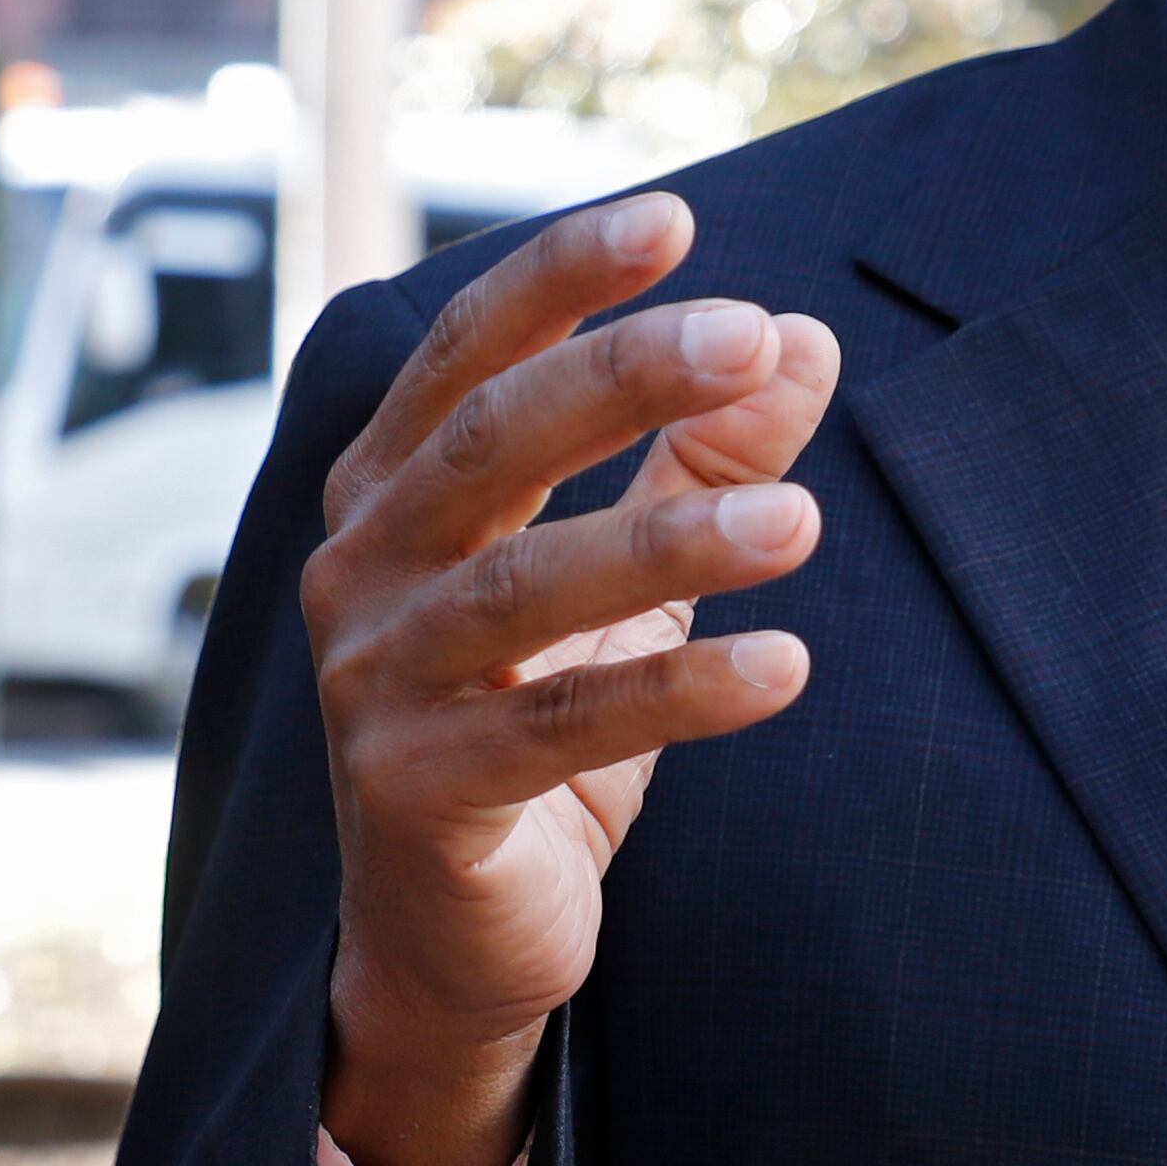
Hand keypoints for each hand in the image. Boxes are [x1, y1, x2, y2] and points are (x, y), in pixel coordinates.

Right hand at [303, 192, 840, 1165]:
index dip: (559, 282)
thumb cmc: (532, 728)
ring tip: (807, 523)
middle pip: (489, 443)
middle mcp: (359, 570)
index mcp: (395, 494)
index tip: (672, 221)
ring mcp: (371, 683)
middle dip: (618, 376)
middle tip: (748, 334)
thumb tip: (802, 338)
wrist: (454, 944)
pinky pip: (557, 727)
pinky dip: (677, 690)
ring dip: (673, 541)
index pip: (467, 355)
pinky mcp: (412, 792)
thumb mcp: (629, 584)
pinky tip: (784, 667)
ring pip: (525, 587)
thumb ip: (704, 457)